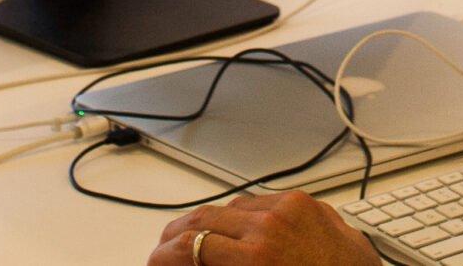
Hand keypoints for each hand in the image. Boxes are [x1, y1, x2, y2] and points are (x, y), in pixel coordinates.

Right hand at [150, 193, 382, 265]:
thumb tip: (193, 265)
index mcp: (257, 256)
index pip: (190, 245)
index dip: (164, 256)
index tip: (154, 262)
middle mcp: (271, 224)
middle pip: (205, 218)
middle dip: (179, 236)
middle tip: (165, 249)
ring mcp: (291, 208)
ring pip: (231, 205)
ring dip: (211, 222)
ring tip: (199, 240)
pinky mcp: (307, 203)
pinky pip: (263, 202)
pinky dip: (245, 216)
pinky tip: (239, 231)